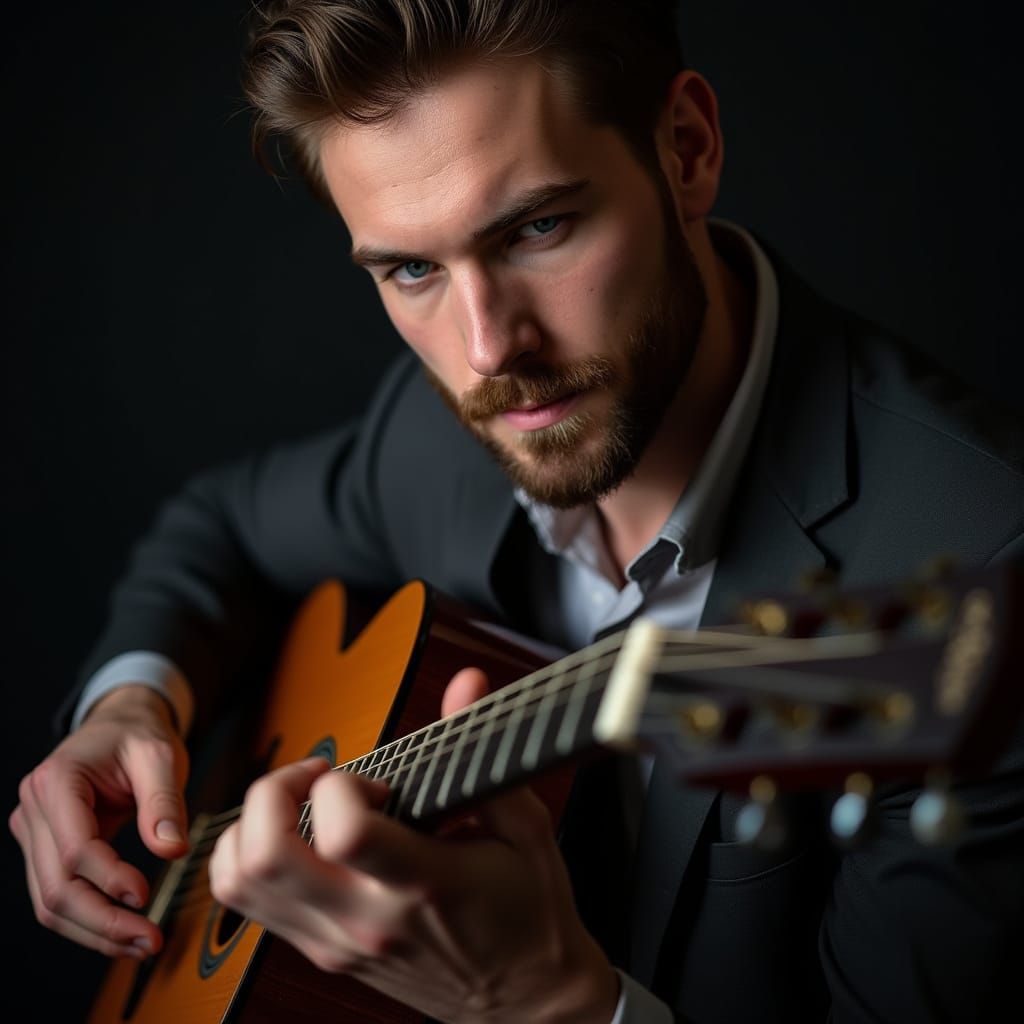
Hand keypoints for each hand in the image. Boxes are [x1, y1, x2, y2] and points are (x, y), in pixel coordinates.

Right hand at [9, 684, 190, 957]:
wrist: (120, 724)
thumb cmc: (138, 735)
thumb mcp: (160, 755)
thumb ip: (164, 801)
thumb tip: (171, 851)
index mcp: (56, 781)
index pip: (75, 848)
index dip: (108, 879)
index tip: (145, 896)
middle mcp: (33, 809)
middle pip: (56, 886)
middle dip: (102, 922)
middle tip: (149, 940)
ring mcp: (33, 832)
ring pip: (50, 902)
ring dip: (95, 932)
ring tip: (142, 944)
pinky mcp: (44, 849)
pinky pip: (58, 895)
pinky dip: (89, 920)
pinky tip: (124, 932)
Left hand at [209, 668, 619, 1023]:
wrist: (524, 1001)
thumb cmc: (528, 912)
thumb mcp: (525, 827)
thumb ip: (483, 753)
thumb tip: (466, 684)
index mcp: (423, 885)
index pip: (342, 833)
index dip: (341, 786)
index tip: (371, 780)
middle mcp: (366, 922)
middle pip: (264, 857)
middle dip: (273, 792)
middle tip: (317, 777)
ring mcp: (336, 945)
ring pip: (238, 884)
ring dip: (252, 825)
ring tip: (302, 805)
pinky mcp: (322, 956)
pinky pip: (250, 906)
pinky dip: (252, 859)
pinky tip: (299, 837)